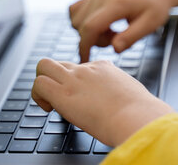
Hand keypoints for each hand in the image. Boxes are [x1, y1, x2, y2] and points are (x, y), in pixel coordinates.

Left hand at [32, 58, 172, 146]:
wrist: (136, 116)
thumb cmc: (139, 111)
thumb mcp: (133, 91)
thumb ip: (122, 90)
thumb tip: (123, 97)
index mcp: (105, 68)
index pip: (83, 66)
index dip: (78, 82)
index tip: (83, 97)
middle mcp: (88, 69)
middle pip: (61, 62)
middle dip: (55, 77)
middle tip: (60, 95)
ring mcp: (74, 79)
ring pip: (44, 65)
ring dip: (42, 83)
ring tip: (50, 101)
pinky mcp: (63, 94)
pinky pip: (39, 84)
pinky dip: (37, 97)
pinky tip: (49, 108)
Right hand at [69, 0, 177, 61]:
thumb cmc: (156, 6)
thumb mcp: (150, 24)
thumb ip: (131, 37)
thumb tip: (115, 49)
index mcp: (117, 3)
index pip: (90, 27)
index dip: (85, 46)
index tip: (87, 60)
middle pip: (80, 24)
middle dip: (93, 39)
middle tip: (116, 38)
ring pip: (76, 18)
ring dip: (89, 30)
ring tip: (111, 31)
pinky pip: (75, 9)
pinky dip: (83, 21)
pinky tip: (102, 25)